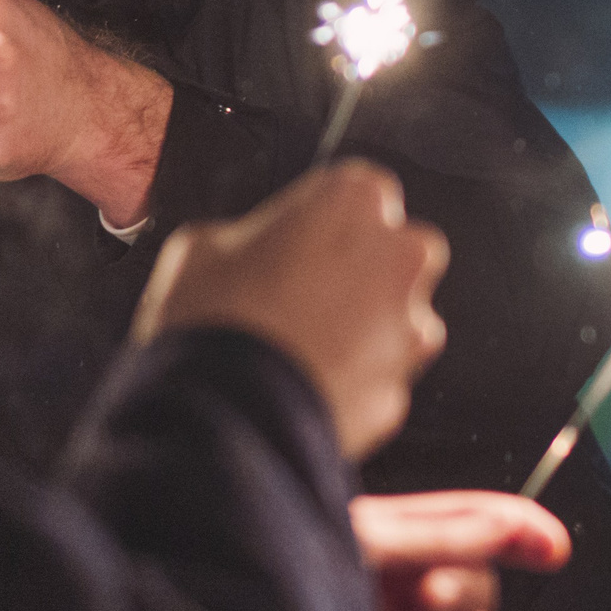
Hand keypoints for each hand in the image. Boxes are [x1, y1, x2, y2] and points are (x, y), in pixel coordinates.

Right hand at [132, 161, 449, 461]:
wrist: (226, 415)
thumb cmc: (213, 320)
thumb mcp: (202, 247)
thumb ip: (248, 236)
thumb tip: (247, 253)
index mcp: (355, 199)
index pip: (358, 194)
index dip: (322, 223)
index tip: (295, 244)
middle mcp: (400, 255)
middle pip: (396, 252)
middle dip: (361, 271)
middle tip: (301, 294)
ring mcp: (409, 324)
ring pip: (397, 318)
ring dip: (361, 329)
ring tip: (297, 347)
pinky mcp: (401, 384)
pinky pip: (379, 375)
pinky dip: (353, 380)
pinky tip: (305, 385)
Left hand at [350, 491, 569, 610]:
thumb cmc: (273, 586)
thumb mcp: (353, 545)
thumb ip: (435, 536)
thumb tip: (504, 529)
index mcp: (390, 545)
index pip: (475, 527)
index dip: (520, 531)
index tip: (551, 547)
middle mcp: (402, 597)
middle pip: (485, 590)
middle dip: (461, 592)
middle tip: (419, 597)